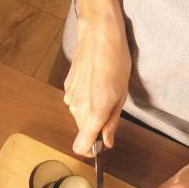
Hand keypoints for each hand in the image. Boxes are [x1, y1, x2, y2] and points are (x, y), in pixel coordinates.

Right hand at [64, 0, 129, 156]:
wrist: (100, 36)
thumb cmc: (115, 62)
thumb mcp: (121, 96)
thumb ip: (112, 123)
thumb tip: (107, 141)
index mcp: (93, 114)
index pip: (81, 146)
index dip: (90, 150)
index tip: (98, 147)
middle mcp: (77, 109)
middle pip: (82, 130)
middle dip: (94, 127)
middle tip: (110, 111)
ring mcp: (69, 98)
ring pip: (79, 116)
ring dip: (90, 111)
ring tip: (104, 92)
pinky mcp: (67, 88)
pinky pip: (75, 102)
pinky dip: (84, 99)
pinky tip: (94, 83)